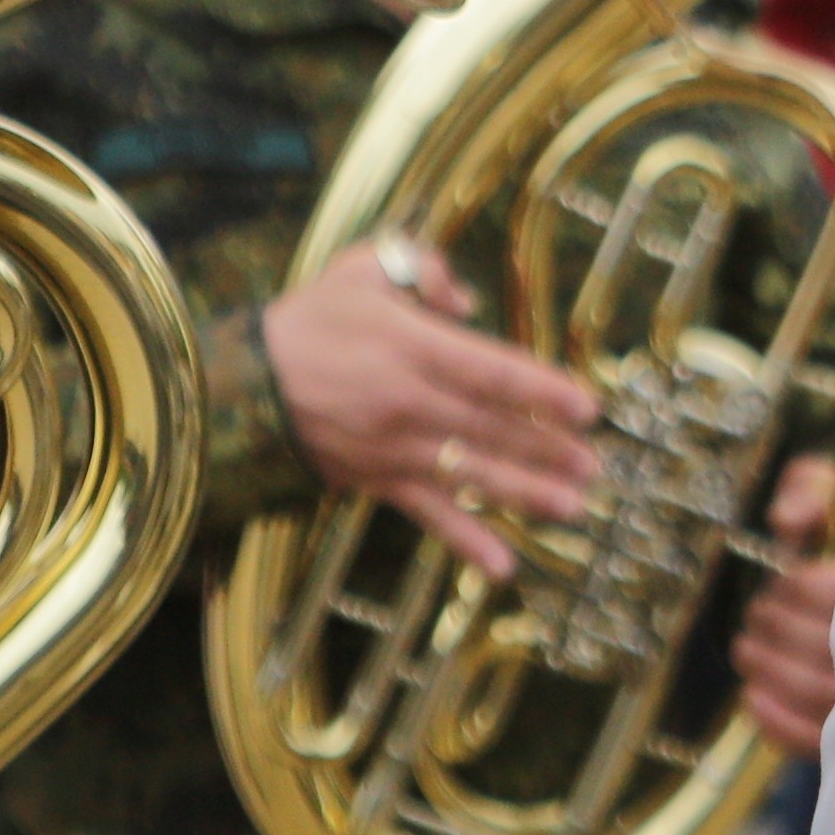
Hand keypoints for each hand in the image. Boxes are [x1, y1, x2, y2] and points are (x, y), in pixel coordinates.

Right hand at [261, 244, 600, 576]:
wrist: (241, 386)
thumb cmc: (309, 321)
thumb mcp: (361, 269)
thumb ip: (421, 269)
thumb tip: (467, 301)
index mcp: (410, 346)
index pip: (491, 370)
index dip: (542, 389)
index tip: (587, 406)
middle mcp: (408, 401)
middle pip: (492, 427)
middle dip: (547, 448)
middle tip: (594, 463)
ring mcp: (394, 447)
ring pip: (471, 473)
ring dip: (526, 493)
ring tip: (574, 506)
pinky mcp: (377, 480)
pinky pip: (428, 513)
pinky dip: (464, 539)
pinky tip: (503, 565)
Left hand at [733, 453, 834, 755]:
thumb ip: (813, 489)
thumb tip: (789, 519)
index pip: (821, 593)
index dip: (791, 586)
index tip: (785, 579)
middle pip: (810, 640)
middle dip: (772, 622)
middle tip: (761, 612)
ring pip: (805, 688)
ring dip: (764, 665)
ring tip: (747, 649)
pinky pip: (812, 739)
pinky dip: (772, 720)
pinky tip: (753, 697)